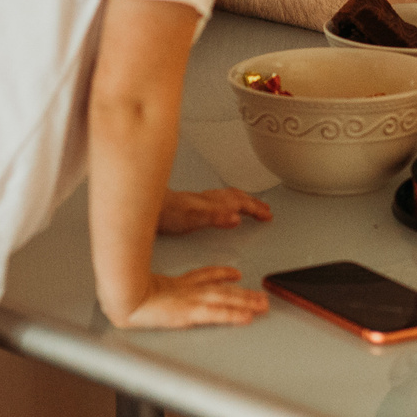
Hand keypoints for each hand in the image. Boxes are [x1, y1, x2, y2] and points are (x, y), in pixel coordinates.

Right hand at [115, 265, 269, 328]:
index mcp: (175, 285)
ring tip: (262, 305)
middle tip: (261, 295)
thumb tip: (134, 292)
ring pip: (225, 299)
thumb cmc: (123, 294)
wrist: (122, 297)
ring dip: (246, 302)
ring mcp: (190, 300)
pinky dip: (234, 315)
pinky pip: (218, 314)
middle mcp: (187, 290)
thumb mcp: (134, 288)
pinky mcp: (190, 313)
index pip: (203, 276)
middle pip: (220, 289)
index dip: (220, 273)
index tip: (234, 273)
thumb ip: (141, 288)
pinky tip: (247, 317)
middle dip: (242, 292)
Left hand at [157, 186, 273, 233]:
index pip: (240, 203)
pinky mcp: (191, 206)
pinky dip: (226, 203)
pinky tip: (221, 209)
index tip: (268, 215)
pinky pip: (216, 201)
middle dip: (253, 203)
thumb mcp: (193, 218)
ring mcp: (199, 201)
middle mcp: (207, 199)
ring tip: (251, 205)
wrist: (147, 208)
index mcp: (212, 202)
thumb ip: (215, 217)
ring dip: (242, 201)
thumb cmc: (166, 214)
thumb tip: (236, 217)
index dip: (255, 208)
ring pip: (227, 197)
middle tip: (265, 209)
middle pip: (236, 197)